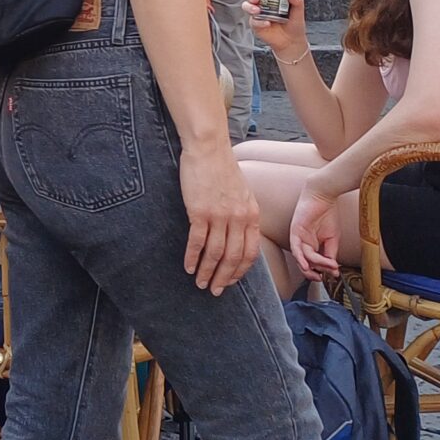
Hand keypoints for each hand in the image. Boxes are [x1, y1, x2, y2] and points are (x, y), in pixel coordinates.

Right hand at [177, 143, 262, 294]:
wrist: (208, 149)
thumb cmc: (222, 169)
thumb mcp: (242, 193)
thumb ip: (243, 214)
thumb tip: (238, 235)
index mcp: (251, 215)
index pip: (250, 252)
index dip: (240, 271)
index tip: (231, 281)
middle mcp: (239, 218)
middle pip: (233, 258)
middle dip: (224, 278)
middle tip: (214, 291)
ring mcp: (220, 216)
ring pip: (215, 254)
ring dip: (207, 272)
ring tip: (200, 283)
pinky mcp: (200, 211)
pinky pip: (197, 242)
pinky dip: (192, 258)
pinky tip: (188, 267)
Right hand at [241, 0, 306, 57]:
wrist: (291, 41)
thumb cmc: (294, 24)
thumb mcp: (298, 10)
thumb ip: (297, 0)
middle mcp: (262, 3)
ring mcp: (257, 13)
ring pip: (246, 5)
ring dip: (250, 7)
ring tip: (257, 11)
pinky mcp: (255, 24)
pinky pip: (252, 20)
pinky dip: (259, 21)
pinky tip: (267, 23)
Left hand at [287, 181, 342, 280]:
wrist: (324, 196)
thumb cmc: (328, 214)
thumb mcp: (333, 238)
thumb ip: (330, 253)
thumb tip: (333, 269)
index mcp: (311, 245)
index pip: (314, 263)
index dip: (323, 270)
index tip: (334, 274)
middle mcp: (303, 243)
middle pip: (306, 263)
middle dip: (315, 272)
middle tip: (324, 277)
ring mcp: (298, 238)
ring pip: (303, 258)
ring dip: (315, 265)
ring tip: (327, 267)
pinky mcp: (295, 231)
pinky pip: (295, 248)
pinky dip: (301, 258)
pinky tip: (307, 266)